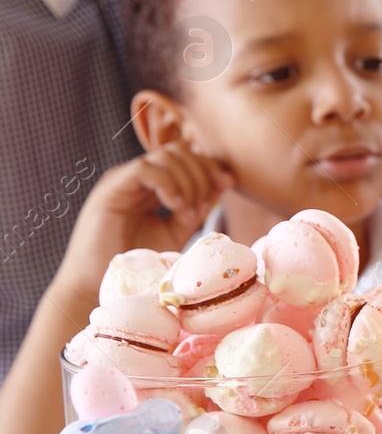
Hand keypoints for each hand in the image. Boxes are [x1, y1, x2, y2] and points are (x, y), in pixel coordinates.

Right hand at [53, 143, 233, 301]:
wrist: (98, 282)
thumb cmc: (137, 260)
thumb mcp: (176, 231)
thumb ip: (197, 207)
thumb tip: (223, 182)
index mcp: (153, 185)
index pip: (186, 157)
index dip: (211, 166)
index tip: (229, 183)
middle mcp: (137, 178)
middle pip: (179, 151)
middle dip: (202, 172)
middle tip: (202, 206)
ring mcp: (122, 180)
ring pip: (165, 155)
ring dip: (187, 181)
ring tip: (186, 211)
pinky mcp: (110, 190)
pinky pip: (144, 168)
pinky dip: (167, 183)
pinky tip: (173, 206)